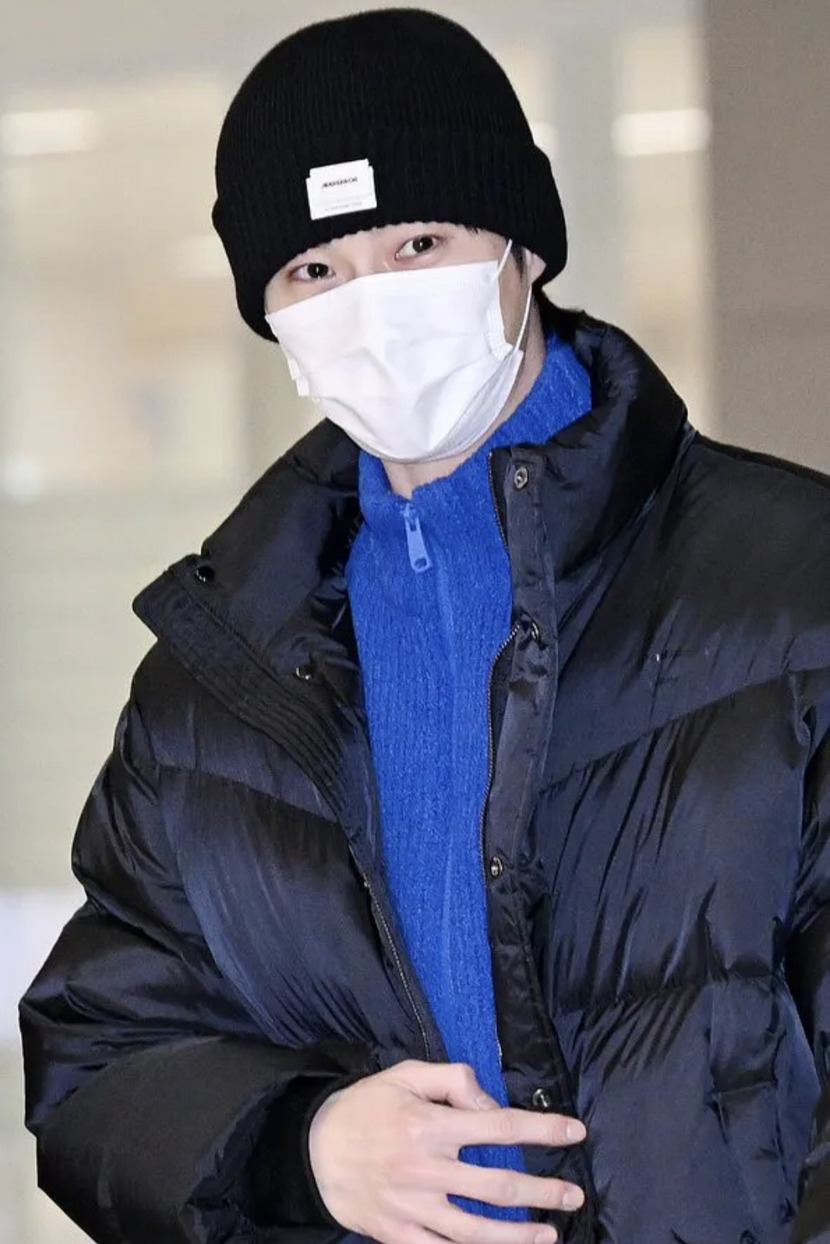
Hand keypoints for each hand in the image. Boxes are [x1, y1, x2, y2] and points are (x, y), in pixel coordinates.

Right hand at [308, 1059, 585, 1243]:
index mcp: (430, 1125)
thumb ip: (452, 1081)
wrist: (310, 1149)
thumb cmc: (364, 1106)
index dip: (543, 1130)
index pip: (500, 1126)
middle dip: (543, 1191)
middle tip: (574, 1194)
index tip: (575, 1132)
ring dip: (519, 1235)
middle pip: (498, 1186)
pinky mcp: (397, 1235)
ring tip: (549, 1234)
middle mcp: (426, 1169)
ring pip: (477, 1231)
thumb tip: (490, 1103)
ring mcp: (413, 1208)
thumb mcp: (405, 1074)